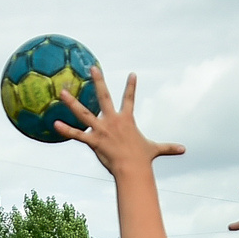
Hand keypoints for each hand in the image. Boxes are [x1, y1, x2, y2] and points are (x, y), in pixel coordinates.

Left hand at [57, 68, 183, 176]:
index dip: (131, 86)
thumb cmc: (142, 160)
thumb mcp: (155, 150)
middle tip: (92, 68)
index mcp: (126, 119)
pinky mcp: (94, 141)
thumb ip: (168, 148)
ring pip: (84, 112)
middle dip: (98, 81)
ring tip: (62, 92)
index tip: (132, 74)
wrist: (133, 169)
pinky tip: (54, 123)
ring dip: (72, 102)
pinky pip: (77, 134)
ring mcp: (102, 129)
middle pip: (103, 96)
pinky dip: (66, 130)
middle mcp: (113, 120)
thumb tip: (184, 150)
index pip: (130, 98)